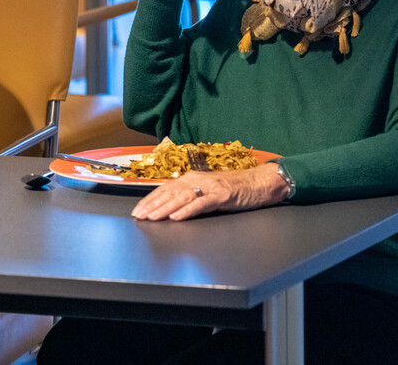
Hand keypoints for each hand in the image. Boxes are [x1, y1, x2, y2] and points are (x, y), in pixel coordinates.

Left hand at [130, 163, 289, 220]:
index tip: (138, 210)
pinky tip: (177, 217)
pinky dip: (188, 211)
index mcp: (193, 178)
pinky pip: (202, 204)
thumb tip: (170, 206)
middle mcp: (198, 179)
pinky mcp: (222, 196)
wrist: (259, 182)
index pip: (166, 188)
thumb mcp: (208, 189)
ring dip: (165, 208)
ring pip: (182, 198)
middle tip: (139, 216)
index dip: (150, 199)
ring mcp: (210, 187)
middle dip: (153, 205)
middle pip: (170, 193)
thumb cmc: (234, 188)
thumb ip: (191, 195)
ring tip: (152, 217)